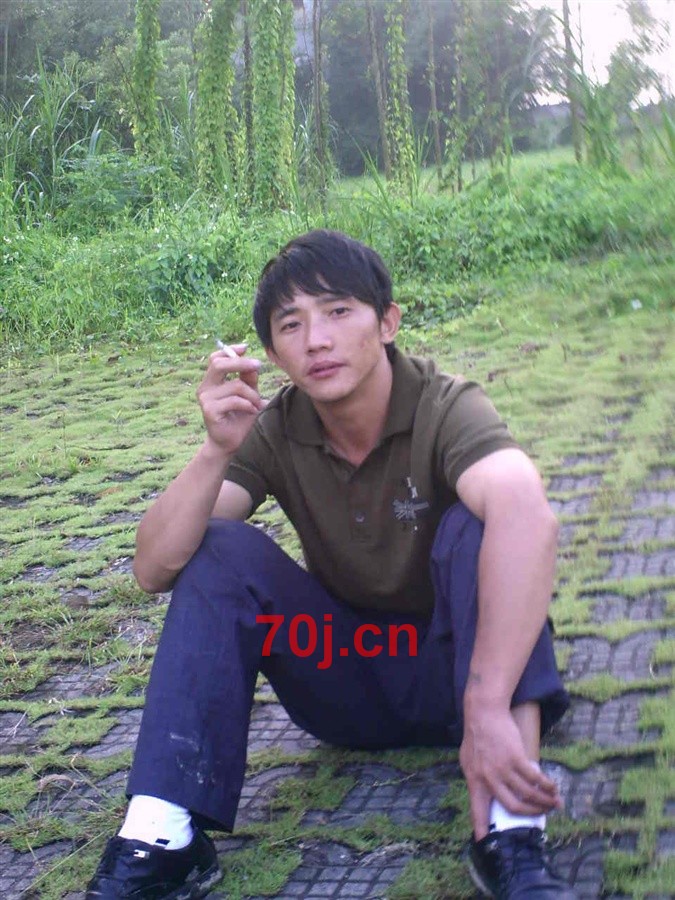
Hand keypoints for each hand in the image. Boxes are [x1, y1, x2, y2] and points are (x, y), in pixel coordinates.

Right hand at [196, 343, 265, 454]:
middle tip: (258, 366)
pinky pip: (234, 400)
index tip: (245, 348)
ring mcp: (205, 399)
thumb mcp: (248, 395)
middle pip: (219, 364)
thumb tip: (253, 364)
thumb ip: (248, 380)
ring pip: (234, 385)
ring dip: (252, 394)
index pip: (215, 358)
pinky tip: (252, 411)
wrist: (231, 443)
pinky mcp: (209, 411)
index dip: (229, 350)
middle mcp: (205, 388)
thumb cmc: (240, 418)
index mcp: (212, 381)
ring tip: (258, 403)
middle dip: (241, 363)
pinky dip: (248, 404)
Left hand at [459, 705, 560, 839]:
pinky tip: (552, 788)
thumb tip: (487, 795)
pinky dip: (546, 785)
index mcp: (475, 781)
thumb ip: (478, 778)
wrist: (484, 712)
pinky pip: (535, 778)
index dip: (482, 828)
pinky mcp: (516, 757)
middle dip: (530, 814)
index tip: (486, 844)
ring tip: (554, 802)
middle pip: (512, 807)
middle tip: (542, 815)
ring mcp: (503, 768)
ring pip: (527, 793)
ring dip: (543, 801)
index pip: (478, 810)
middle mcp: (489, 778)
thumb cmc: (476, 736)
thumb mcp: (468, 760)